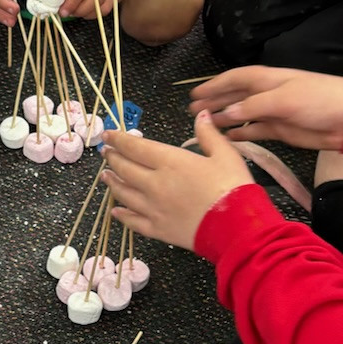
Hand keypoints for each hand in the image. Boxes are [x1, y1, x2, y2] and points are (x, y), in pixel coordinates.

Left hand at [101, 115, 253, 251]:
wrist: (237, 228)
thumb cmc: (233, 188)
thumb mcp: (225, 154)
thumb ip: (209, 134)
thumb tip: (201, 114)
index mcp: (170, 162)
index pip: (136, 147)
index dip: (119, 139)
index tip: (108, 135)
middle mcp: (155, 184)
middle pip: (125, 169)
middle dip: (113, 158)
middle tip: (105, 152)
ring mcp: (153, 208)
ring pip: (124, 194)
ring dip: (113, 183)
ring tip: (105, 176)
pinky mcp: (158, 229)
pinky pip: (133, 221)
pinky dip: (122, 215)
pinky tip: (115, 211)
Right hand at [188, 66, 342, 149]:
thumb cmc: (318, 100)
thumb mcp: (284, 99)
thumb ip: (253, 106)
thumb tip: (226, 113)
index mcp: (268, 80)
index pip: (234, 79)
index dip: (214, 85)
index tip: (195, 94)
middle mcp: (267, 94)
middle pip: (235, 96)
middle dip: (215, 101)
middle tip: (193, 111)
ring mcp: (274, 112)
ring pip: (242, 115)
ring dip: (225, 118)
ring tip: (205, 124)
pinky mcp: (282, 130)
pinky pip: (256, 131)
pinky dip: (241, 134)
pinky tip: (228, 138)